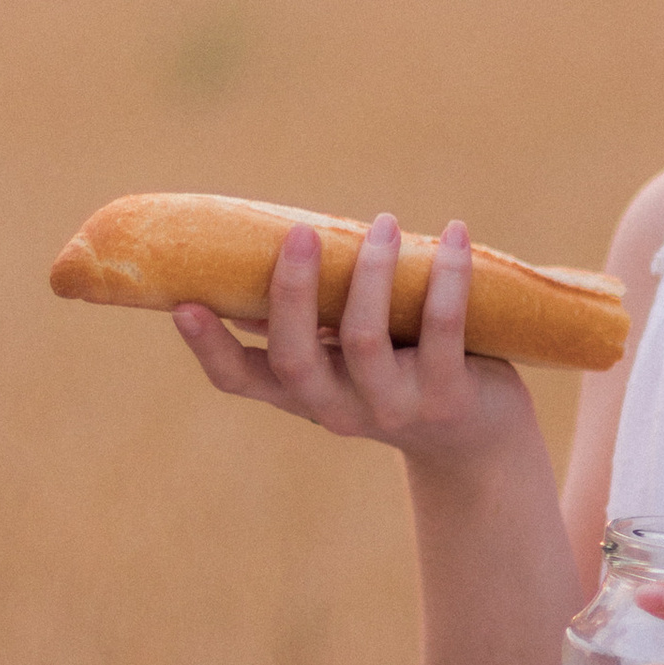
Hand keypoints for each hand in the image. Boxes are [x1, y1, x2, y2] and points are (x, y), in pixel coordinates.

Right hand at [171, 213, 531, 473]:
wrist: (480, 443)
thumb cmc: (402, 373)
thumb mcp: (348, 356)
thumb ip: (313, 320)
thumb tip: (264, 259)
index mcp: (303, 394)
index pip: (240, 380)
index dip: (210, 348)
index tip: (184, 306)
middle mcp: (337, 409)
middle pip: (295, 358)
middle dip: (292, 292)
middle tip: (300, 233)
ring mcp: (392, 408)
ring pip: (364, 340)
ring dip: (370, 273)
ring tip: (382, 221)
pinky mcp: (448, 399)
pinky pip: (442, 330)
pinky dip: (448, 276)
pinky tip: (454, 232)